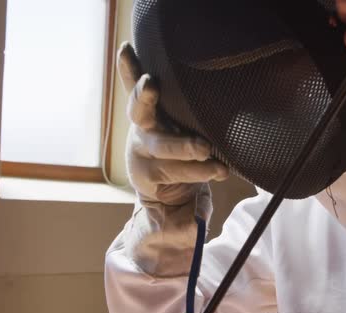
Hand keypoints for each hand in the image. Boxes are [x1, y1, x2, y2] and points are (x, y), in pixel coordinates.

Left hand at [117, 42, 228, 275]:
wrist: (156, 180)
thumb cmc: (176, 193)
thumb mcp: (185, 210)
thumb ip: (190, 218)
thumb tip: (195, 228)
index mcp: (152, 176)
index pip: (178, 174)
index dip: (197, 172)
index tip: (220, 170)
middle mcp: (145, 149)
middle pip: (161, 147)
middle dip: (182, 148)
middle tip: (202, 148)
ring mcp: (142, 128)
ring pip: (142, 113)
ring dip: (146, 99)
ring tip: (151, 84)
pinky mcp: (144, 109)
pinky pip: (133, 87)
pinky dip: (130, 70)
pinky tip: (125, 51)